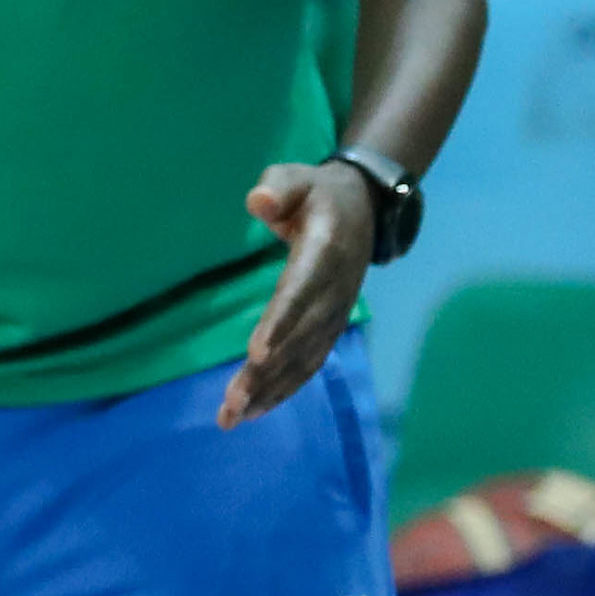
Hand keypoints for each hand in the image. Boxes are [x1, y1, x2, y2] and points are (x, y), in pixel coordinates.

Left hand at [219, 161, 373, 427]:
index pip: (300, 290)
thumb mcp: (296, 177)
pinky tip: (255, 410)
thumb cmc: (315, 191)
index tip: (257, 352)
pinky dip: (285, 388)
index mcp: (325, 251)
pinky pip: (309, 361)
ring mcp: (336, 310)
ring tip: (232, 418)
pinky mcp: (331, 324)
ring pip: (304, 357)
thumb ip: (279, 187)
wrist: (363, 206)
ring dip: (270, 390)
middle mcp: (334, 288)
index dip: (281, 322)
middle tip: (231, 404)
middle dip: (266, 372)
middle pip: (298, 336)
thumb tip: (260, 201)